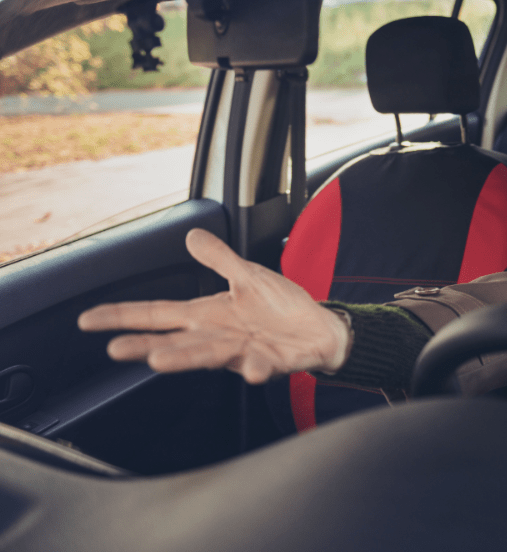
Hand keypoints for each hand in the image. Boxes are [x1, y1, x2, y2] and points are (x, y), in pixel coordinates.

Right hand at [78, 228, 350, 383]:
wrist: (320, 329)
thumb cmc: (282, 307)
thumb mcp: (249, 276)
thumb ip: (220, 260)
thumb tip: (191, 235)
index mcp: (208, 315)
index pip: (157, 314)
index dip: (122, 316)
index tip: (88, 320)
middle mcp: (217, 337)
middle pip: (174, 341)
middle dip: (144, 345)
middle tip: (116, 349)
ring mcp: (241, 352)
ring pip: (207, 356)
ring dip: (184, 359)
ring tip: (158, 361)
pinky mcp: (268, 363)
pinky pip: (259, 367)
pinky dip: (255, 370)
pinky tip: (252, 370)